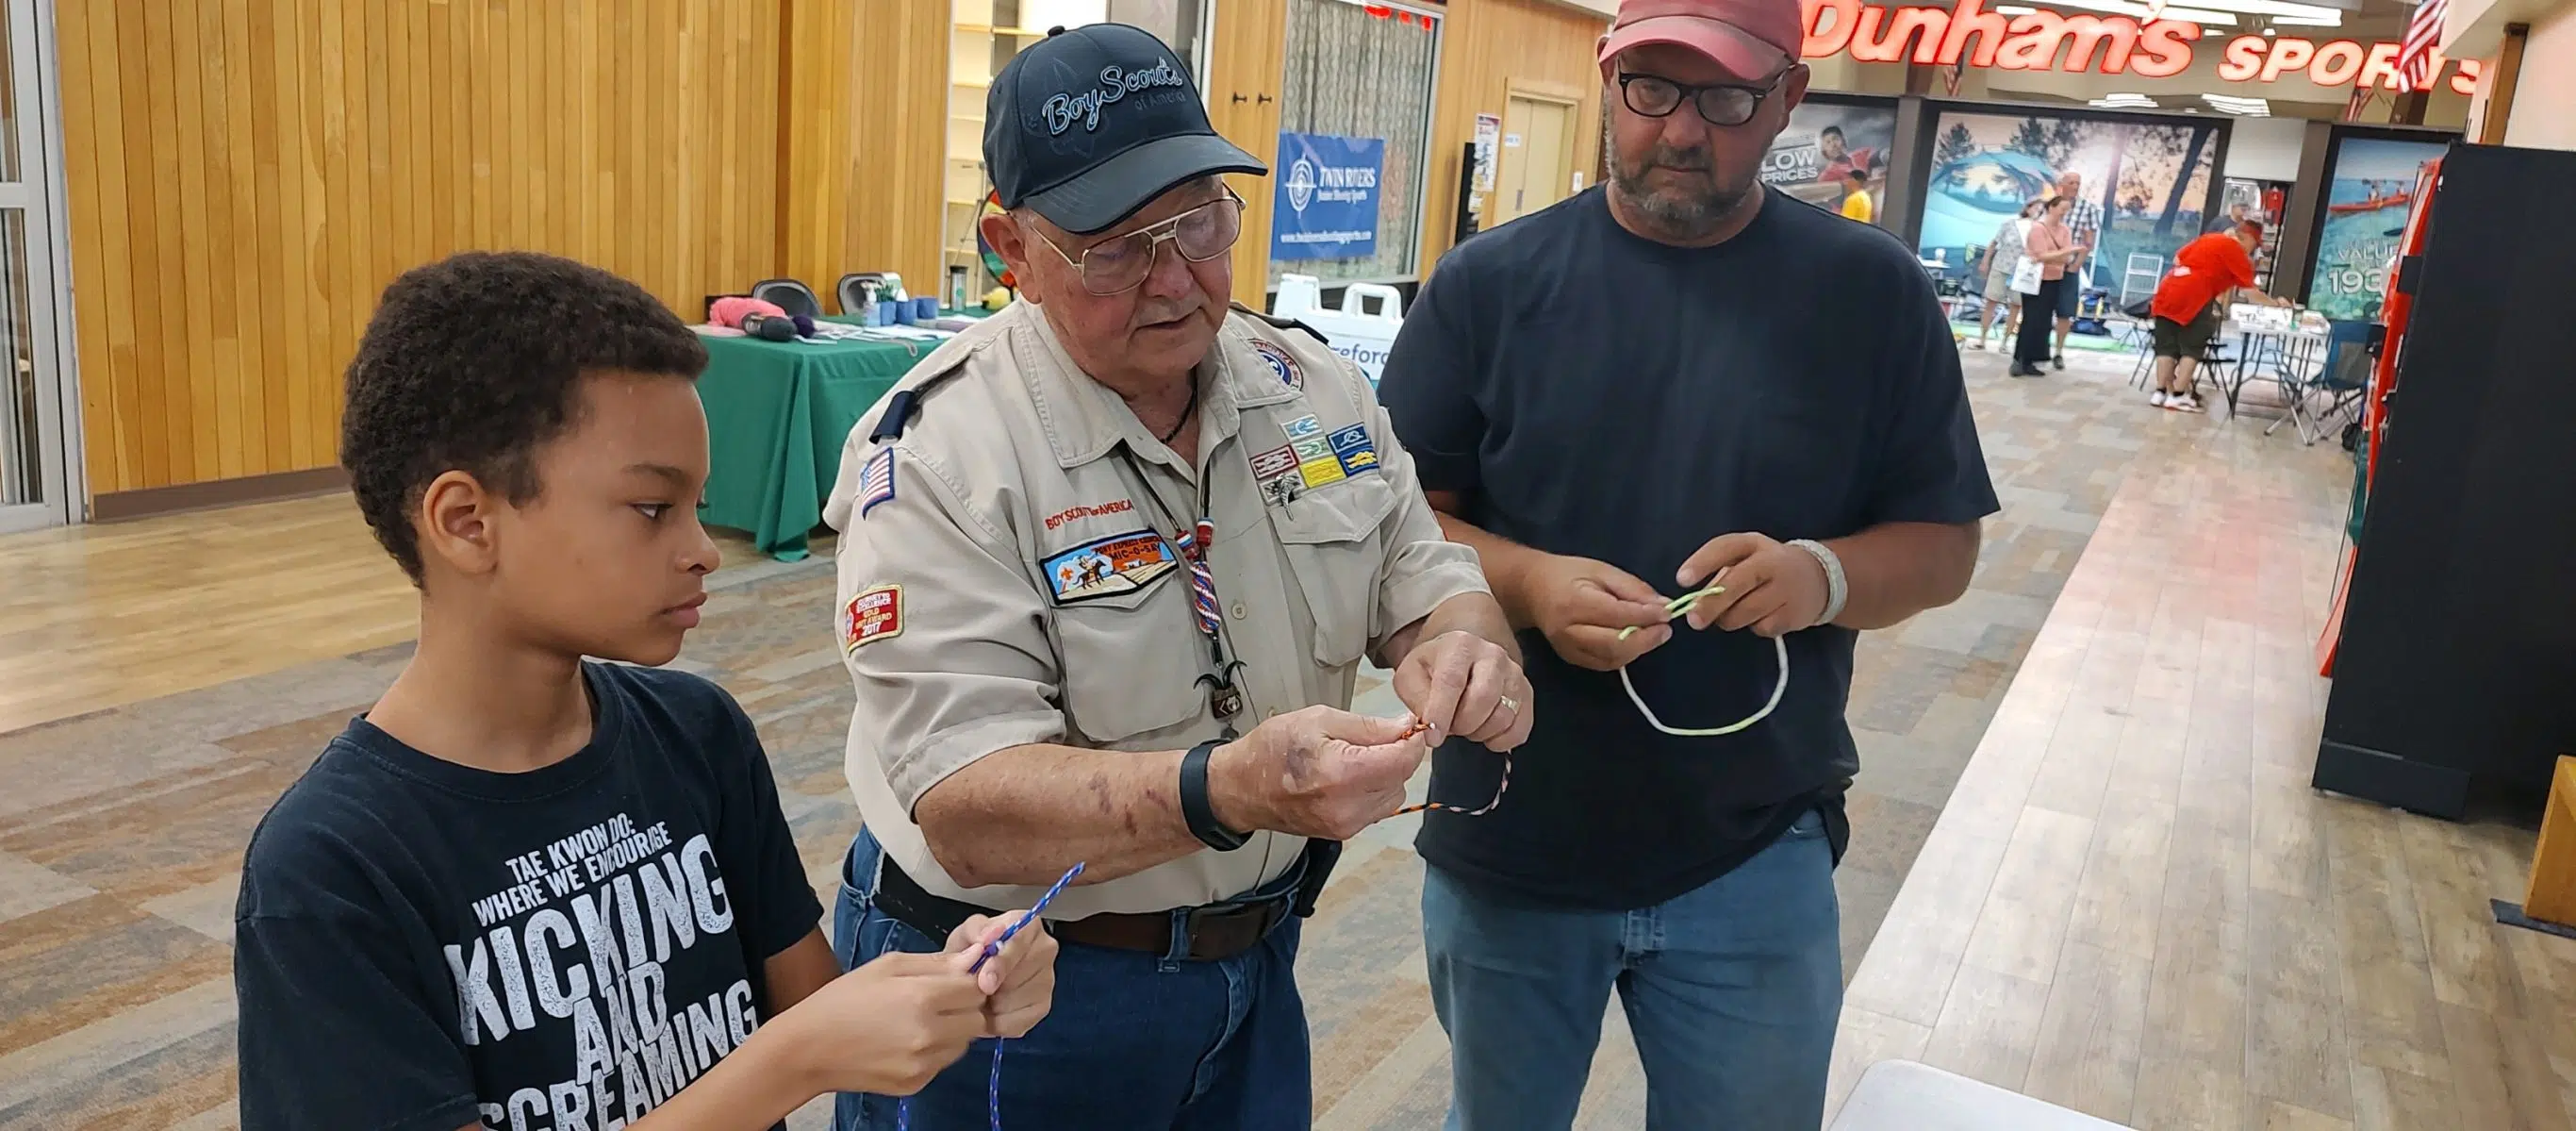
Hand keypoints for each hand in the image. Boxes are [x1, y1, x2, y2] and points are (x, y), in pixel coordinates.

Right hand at [783, 951, 986, 1096]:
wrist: (809, 1049)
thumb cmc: (843, 1000)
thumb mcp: (887, 966)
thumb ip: (935, 962)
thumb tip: (974, 956)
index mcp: (922, 998)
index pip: (976, 989)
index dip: (966, 982)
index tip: (950, 981)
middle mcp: (929, 1034)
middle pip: (977, 1019)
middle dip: (964, 1008)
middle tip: (936, 1002)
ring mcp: (923, 1063)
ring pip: (964, 1044)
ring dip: (952, 1031)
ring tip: (918, 1022)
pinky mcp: (916, 1084)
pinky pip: (942, 1063)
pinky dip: (934, 1052)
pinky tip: (906, 1042)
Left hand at [945, 912, 1058, 1037]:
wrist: (967, 979)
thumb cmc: (970, 953)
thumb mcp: (965, 935)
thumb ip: (974, 931)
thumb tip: (986, 939)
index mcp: (1029, 926)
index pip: (1021, 942)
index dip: (1002, 963)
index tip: (984, 982)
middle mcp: (1045, 949)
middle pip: (1024, 973)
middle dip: (996, 986)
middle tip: (977, 989)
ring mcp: (1048, 979)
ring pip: (1021, 998)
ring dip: (996, 1004)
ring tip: (984, 997)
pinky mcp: (1043, 1006)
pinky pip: (1020, 1021)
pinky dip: (1000, 1022)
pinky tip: (991, 1011)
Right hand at [1209, 707, 1431, 840]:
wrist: (1240, 788)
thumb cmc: (1271, 750)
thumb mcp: (1319, 720)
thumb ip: (1369, 726)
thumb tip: (1405, 727)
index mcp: (1342, 773)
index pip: (1404, 760)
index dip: (1411, 741)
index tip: (1406, 728)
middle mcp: (1348, 806)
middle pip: (1402, 778)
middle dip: (1396, 756)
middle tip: (1370, 739)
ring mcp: (1346, 824)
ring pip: (1394, 795)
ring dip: (1385, 775)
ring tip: (1354, 759)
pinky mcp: (1343, 833)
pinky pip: (1376, 808)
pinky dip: (1372, 790)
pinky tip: (1347, 778)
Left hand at [1393, 630, 1532, 750]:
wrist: (1462, 659)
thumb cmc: (1434, 669)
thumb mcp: (1410, 676)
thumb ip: (1416, 699)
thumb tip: (1430, 726)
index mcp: (1460, 646)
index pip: (1451, 681)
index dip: (1441, 713)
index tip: (1433, 737)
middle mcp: (1493, 655)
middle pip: (1483, 698)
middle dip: (1462, 724)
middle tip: (1450, 727)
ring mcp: (1514, 674)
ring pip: (1503, 716)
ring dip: (1479, 732)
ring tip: (1466, 723)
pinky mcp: (1527, 694)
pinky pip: (1519, 729)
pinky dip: (1500, 740)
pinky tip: (1485, 732)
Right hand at [1524, 554, 1676, 670]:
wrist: (1530, 589)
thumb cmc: (1567, 574)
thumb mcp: (1602, 570)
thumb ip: (1632, 589)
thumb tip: (1663, 606)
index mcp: (1574, 602)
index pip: (1616, 615)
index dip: (1646, 616)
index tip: (1668, 613)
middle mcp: (1568, 631)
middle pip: (1614, 644)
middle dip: (1645, 639)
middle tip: (1666, 630)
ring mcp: (1568, 649)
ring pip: (1611, 658)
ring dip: (1638, 649)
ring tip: (1654, 634)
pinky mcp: (1571, 658)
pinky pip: (1604, 663)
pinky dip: (1625, 655)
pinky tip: (1635, 642)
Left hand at [1672, 533, 1829, 637]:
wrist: (1819, 578)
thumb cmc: (1767, 568)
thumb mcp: (1747, 557)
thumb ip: (1721, 572)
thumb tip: (1697, 601)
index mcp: (1754, 543)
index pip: (1725, 547)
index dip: (1702, 563)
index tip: (1682, 580)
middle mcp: (1772, 563)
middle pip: (1736, 584)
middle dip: (1711, 604)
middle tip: (1693, 619)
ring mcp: (1785, 589)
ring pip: (1745, 612)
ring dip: (1729, 618)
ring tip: (1734, 612)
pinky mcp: (1794, 615)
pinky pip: (1761, 627)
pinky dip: (1753, 626)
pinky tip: (1762, 615)